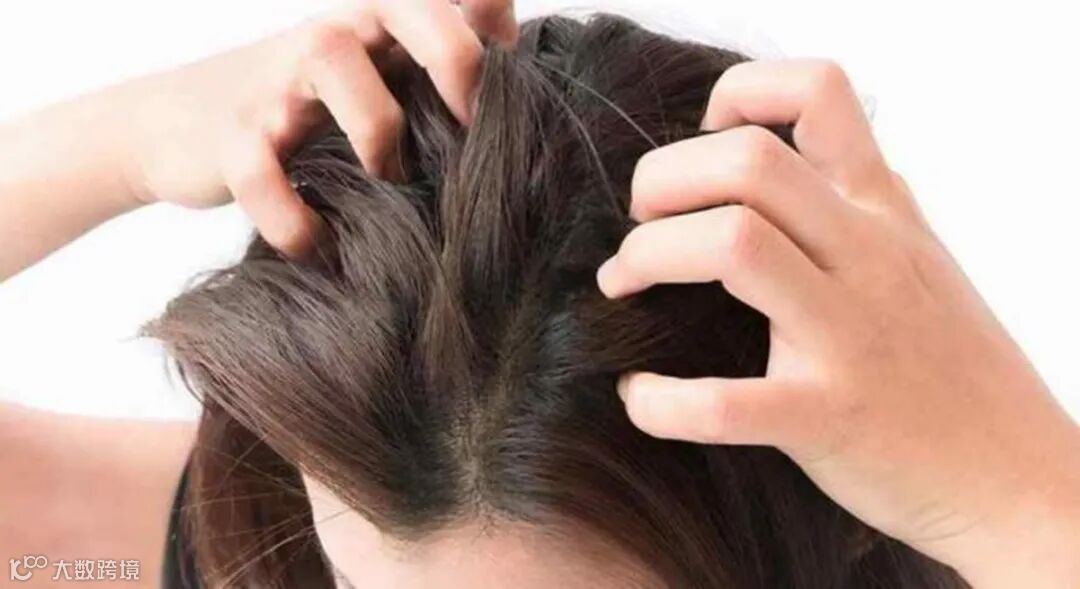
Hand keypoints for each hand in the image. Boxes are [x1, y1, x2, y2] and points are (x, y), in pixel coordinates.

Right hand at [122, 0, 515, 257]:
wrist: (183, 125)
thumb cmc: (315, 114)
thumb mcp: (383, 84)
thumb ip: (447, 83)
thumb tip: (537, 121)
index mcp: (385, 20)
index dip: (495, 32)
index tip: (504, 104)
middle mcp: (337, 33)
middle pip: (410, 2)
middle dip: (455, 62)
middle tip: (466, 131)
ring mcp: (281, 79)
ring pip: (335, 65)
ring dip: (378, 140)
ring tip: (387, 185)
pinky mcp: (233, 134)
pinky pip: (263, 169)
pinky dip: (296, 220)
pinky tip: (317, 243)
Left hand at [597, 59, 1079, 586]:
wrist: (1018, 480)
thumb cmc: (954, 368)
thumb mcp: (916, 259)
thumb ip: (855, 209)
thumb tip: (771, 170)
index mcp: (882, 215)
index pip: (820, 93)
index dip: (740, 94)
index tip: (703, 141)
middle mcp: (868, 257)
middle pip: (749, 161)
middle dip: (662, 178)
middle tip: (638, 220)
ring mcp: (849, 336)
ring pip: (734, 244)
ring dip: (650, 254)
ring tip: (625, 284)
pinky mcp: (827, 417)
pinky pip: (724, 402)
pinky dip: (660, 400)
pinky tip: (641, 397)